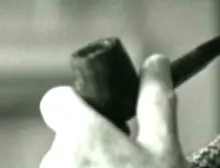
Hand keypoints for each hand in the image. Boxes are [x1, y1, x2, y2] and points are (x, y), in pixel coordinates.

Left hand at [40, 55, 187, 167]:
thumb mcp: (164, 145)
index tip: (100, 117)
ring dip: (88, 165)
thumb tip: (155, 61)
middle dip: (92, 142)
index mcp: (83, 136)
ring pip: (67, 161)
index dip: (77, 102)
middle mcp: (55, 160)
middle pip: (68, 134)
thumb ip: (156, 101)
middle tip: (123, 161)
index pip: (56, 100)